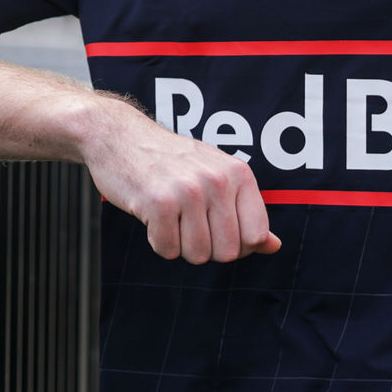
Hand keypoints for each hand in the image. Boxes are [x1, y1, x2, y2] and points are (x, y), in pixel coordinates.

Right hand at [81, 102, 280, 263]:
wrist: (118, 135)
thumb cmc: (169, 160)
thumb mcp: (215, 176)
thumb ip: (246, 211)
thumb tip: (273, 246)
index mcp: (238, 173)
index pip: (256, 235)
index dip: (236, 243)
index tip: (215, 227)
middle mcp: (217, 180)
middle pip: (228, 252)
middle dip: (206, 247)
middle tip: (187, 221)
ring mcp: (188, 191)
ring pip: (198, 255)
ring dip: (180, 244)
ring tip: (170, 216)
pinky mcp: (158, 202)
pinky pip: (167, 250)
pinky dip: (158, 241)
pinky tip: (151, 216)